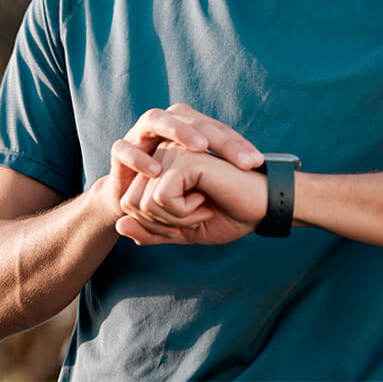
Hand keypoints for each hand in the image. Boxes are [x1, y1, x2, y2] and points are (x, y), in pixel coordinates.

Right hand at [103, 104, 262, 221]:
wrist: (130, 203)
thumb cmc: (174, 191)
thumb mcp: (201, 183)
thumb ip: (223, 174)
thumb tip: (264, 170)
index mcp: (188, 127)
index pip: (217, 129)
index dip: (237, 144)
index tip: (257, 163)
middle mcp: (166, 124)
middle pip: (192, 120)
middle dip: (217, 138)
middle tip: (238, 157)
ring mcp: (140, 134)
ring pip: (156, 119)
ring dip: (179, 132)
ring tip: (200, 148)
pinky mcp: (119, 151)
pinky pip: (125, 148)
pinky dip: (139, 157)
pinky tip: (157, 170)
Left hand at [115, 143, 267, 245]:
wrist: (263, 208)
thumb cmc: (228, 215)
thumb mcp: (182, 231)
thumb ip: (151, 231)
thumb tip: (119, 226)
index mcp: (161, 165)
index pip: (130, 204)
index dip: (156, 225)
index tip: (189, 217)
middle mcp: (163, 152)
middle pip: (131, 203)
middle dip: (162, 222)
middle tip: (197, 212)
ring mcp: (172, 151)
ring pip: (143, 202)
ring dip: (175, 217)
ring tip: (203, 203)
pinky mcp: (184, 157)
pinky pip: (161, 198)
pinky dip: (183, 211)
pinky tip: (206, 197)